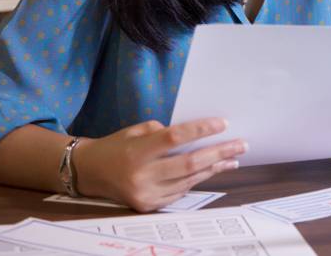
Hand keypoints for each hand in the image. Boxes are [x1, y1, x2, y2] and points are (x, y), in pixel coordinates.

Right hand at [74, 117, 246, 211]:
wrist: (88, 172)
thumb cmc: (115, 146)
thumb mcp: (136, 130)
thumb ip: (163, 133)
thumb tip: (196, 135)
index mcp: (137, 152)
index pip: (175, 138)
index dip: (201, 130)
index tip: (223, 124)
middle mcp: (142, 175)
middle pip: (189, 163)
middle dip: (219, 153)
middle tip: (241, 144)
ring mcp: (145, 194)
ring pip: (189, 180)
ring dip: (214, 168)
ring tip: (234, 158)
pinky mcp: (148, 206)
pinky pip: (180, 192)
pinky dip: (197, 179)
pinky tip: (212, 169)